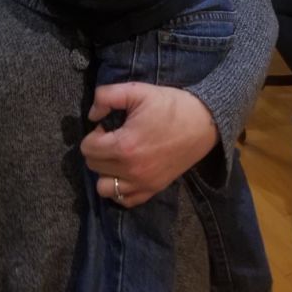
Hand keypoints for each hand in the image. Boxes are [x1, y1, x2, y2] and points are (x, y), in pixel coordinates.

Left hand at [81, 82, 218, 207]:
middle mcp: (131, 171)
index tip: (108, 125)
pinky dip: (120, 188)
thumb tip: (92, 115)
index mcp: (124, 146)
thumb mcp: (136, 90)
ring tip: (117, 155)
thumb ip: (106, 97)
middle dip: (97, 149)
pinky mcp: (154, 190)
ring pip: (105, 188)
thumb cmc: (169, 105)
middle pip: (93, 166)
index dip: (94, 133)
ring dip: (105, 171)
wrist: (203, 122)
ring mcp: (143, 184)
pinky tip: (127, 170)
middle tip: (113, 136)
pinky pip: (125, 201)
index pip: (88, 148)